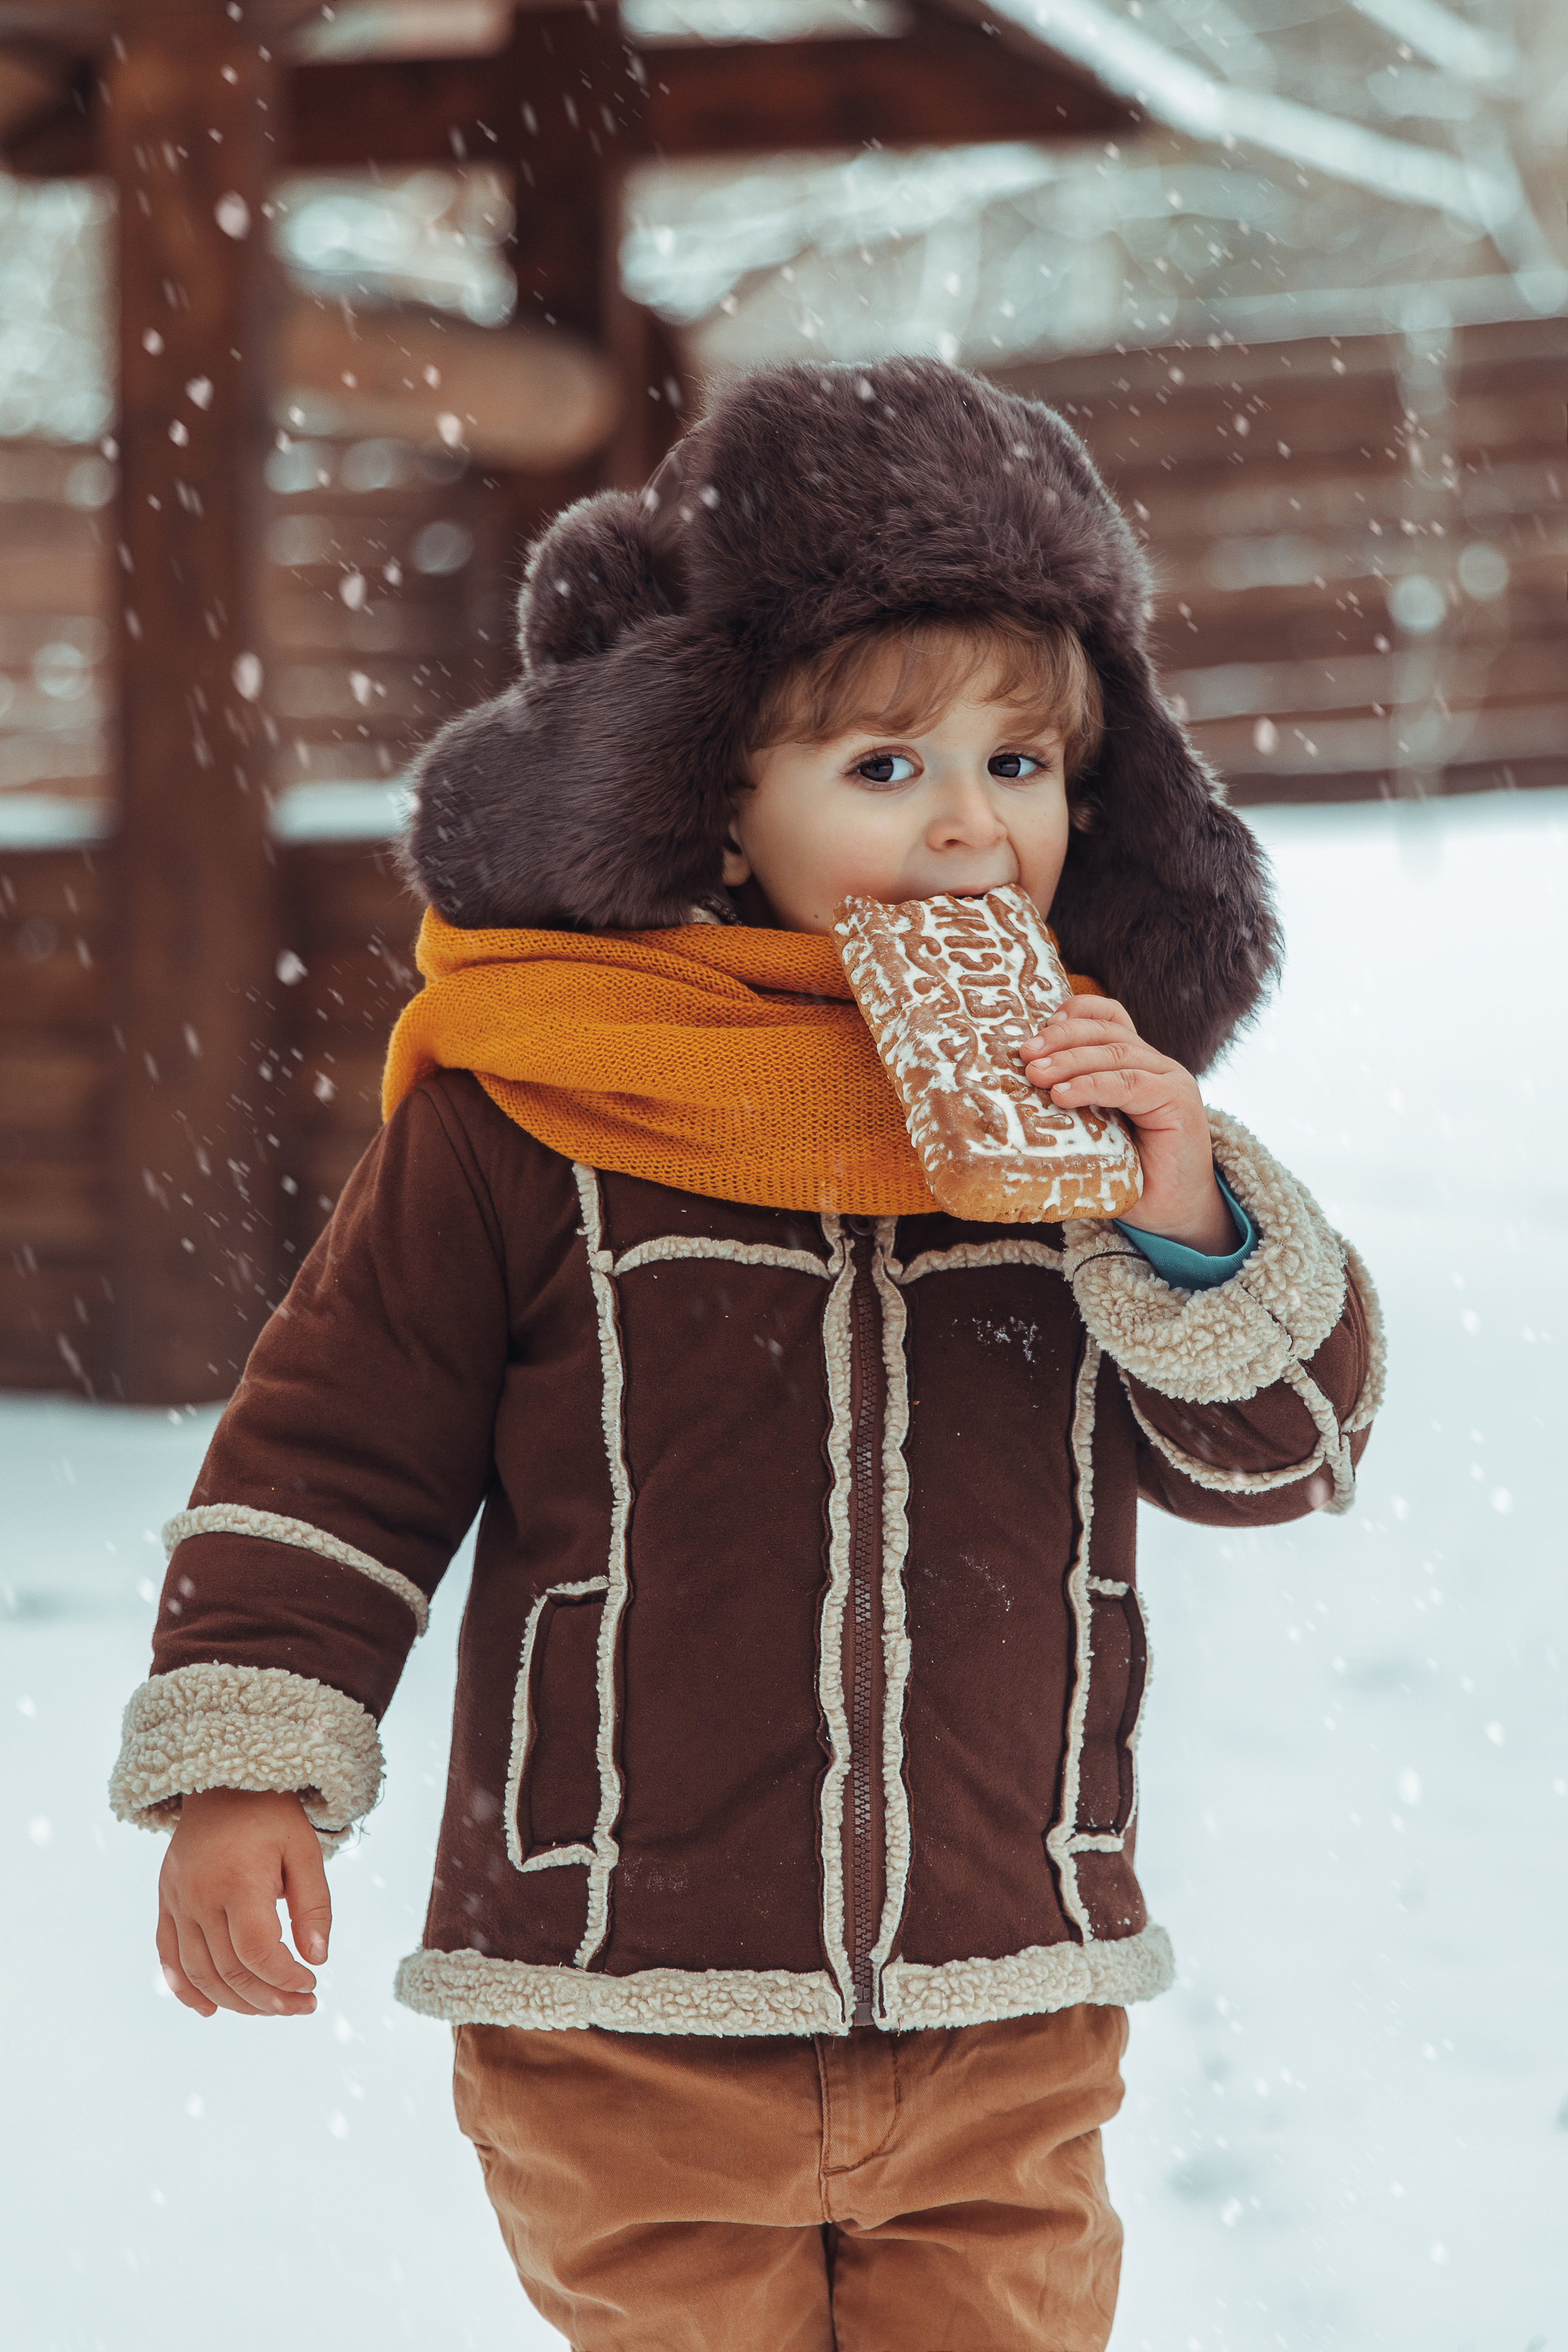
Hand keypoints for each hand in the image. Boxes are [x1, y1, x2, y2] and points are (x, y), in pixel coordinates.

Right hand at [156, 1788, 331, 2018]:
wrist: (223, 1784)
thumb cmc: (271, 1816)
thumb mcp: (304, 1850)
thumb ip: (313, 1906)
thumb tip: (317, 1959)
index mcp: (239, 1881)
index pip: (258, 1951)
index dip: (284, 1979)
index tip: (311, 1985)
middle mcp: (200, 1897)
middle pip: (229, 1969)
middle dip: (268, 1999)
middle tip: (301, 2005)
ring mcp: (177, 1902)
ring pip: (198, 1972)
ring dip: (234, 2001)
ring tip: (269, 2008)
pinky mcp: (165, 1903)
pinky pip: (168, 1956)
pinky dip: (184, 1989)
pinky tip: (210, 2008)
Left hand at [1019, 995, 1236, 1252]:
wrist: (1175, 1213)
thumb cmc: (1131, 1175)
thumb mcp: (1096, 1133)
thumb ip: (1073, 1106)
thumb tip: (1015, 1095)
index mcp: (1137, 1064)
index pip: (1109, 1019)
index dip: (1075, 1013)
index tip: (1038, 1025)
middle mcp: (1156, 1065)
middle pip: (1107, 1031)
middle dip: (1061, 1037)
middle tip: (1025, 1054)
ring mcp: (1170, 1080)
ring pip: (1116, 1053)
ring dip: (1070, 1060)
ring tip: (1036, 1074)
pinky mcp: (1177, 1102)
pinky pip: (1129, 1084)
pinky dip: (1092, 1085)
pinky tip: (1063, 1094)